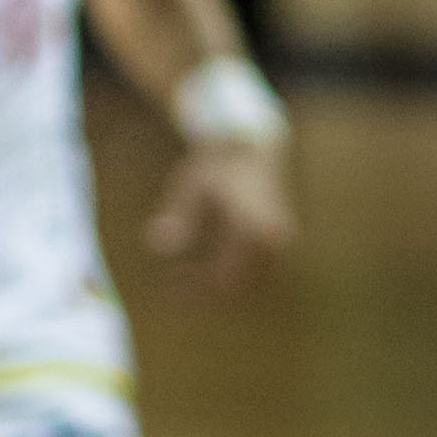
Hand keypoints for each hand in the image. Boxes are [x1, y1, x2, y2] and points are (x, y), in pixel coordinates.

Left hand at [147, 135, 295, 289]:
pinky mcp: (280, 241)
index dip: (194, 287)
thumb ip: (177, 216)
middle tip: (173, 286)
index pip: (221, 278)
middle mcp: (273, 242)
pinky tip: (207, 265)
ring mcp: (281, 243)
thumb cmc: (217, 165)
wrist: (252, 145)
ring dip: (218, 284)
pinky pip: (255, 270)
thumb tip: (155, 246)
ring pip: (247, 281)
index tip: (168, 282)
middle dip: (204, 291)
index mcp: (252, 231)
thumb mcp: (191, 186)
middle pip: (235, 285)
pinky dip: (231, 273)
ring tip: (185, 277)